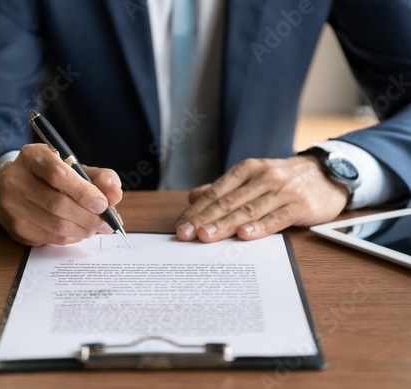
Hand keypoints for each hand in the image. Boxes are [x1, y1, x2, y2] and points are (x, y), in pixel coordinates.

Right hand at [0, 144, 122, 245]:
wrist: (12, 187)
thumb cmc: (50, 176)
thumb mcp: (75, 167)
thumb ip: (99, 177)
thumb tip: (115, 194)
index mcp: (33, 157)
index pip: (58, 175)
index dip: (84, 192)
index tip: (103, 204)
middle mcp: (16, 179)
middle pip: (57, 204)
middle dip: (89, 216)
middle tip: (108, 223)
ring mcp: (13, 206)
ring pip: (55, 225)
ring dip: (83, 230)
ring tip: (97, 227)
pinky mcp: (16, 228)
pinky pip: (51, 238)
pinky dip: (72, 237)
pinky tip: (79, 231)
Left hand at [174, 156, 349, 241]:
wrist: (327, 174)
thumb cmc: (283, 180)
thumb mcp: (252, 178)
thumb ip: (223, 189)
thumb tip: (193, 197)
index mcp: (246, 170)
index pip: (215, 192)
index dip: (196, 210)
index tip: (180, 225)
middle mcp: (261, 177)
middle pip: (228, 201)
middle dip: (204, 219)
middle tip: (185, 234)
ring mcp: (281, 191)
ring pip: (248, 209)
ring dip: (226, 224)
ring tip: (206, 236)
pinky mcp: (300, 205)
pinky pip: (276, 217)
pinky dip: (260, 226)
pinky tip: (245, 235)